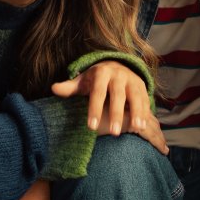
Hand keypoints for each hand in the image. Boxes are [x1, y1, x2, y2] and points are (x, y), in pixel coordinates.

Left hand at [51, 60, 167, 153]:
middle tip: (114, 133)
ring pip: (135, 96)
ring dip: (137, 112)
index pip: (97, 93)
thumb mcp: (82, 82)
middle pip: (117, 95)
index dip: (94, 110)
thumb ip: (70, 87)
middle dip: (116, 114)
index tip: (91, 127)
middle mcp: (118, 74)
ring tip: (136, 129)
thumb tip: (53, 88)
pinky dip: (145, 111)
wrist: (114, 66)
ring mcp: (131, 79)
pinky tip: (143, 125)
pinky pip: (145, 98)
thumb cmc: (94, 80)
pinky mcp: (142, 85)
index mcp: (101, 73)